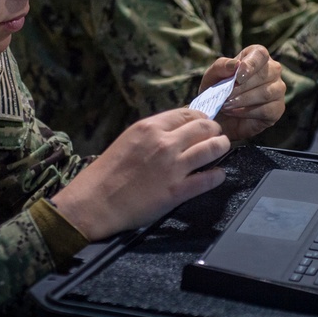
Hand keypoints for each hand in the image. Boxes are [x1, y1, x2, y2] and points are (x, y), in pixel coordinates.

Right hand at [50, 108, 229, 240]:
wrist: (94, 202)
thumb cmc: (107, 172)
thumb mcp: (129, 140)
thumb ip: (153, 133)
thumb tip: (177, 130)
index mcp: (150, 127)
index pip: (187, 114)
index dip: (201, 118)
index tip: (204, 123)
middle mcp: (165, 143)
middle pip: (205, 127)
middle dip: (215, 130)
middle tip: (217, 135)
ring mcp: (173, 167)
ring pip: (212, 148)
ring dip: (221, 147)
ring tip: (222, 149)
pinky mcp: (177, 191)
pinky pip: (208, 179)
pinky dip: (218, 175)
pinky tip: (218, 175)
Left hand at [201, 45, 284, 141]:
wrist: (218, 115)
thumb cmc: (217, 90)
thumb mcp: (212, 76)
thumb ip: (221, 66)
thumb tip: (235, 64)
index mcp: (257, 56)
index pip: (260, 54)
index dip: (250, 65)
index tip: (237, 77)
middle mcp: (272, 70)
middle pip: (264, 74)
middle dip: (242, 87)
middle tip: (225, 96)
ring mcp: (278, 89)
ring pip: (266, 93)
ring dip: (243, 100)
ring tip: (226, 105)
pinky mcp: (277, 108)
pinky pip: (267, 110)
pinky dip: (247, 112)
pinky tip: (234, 112)